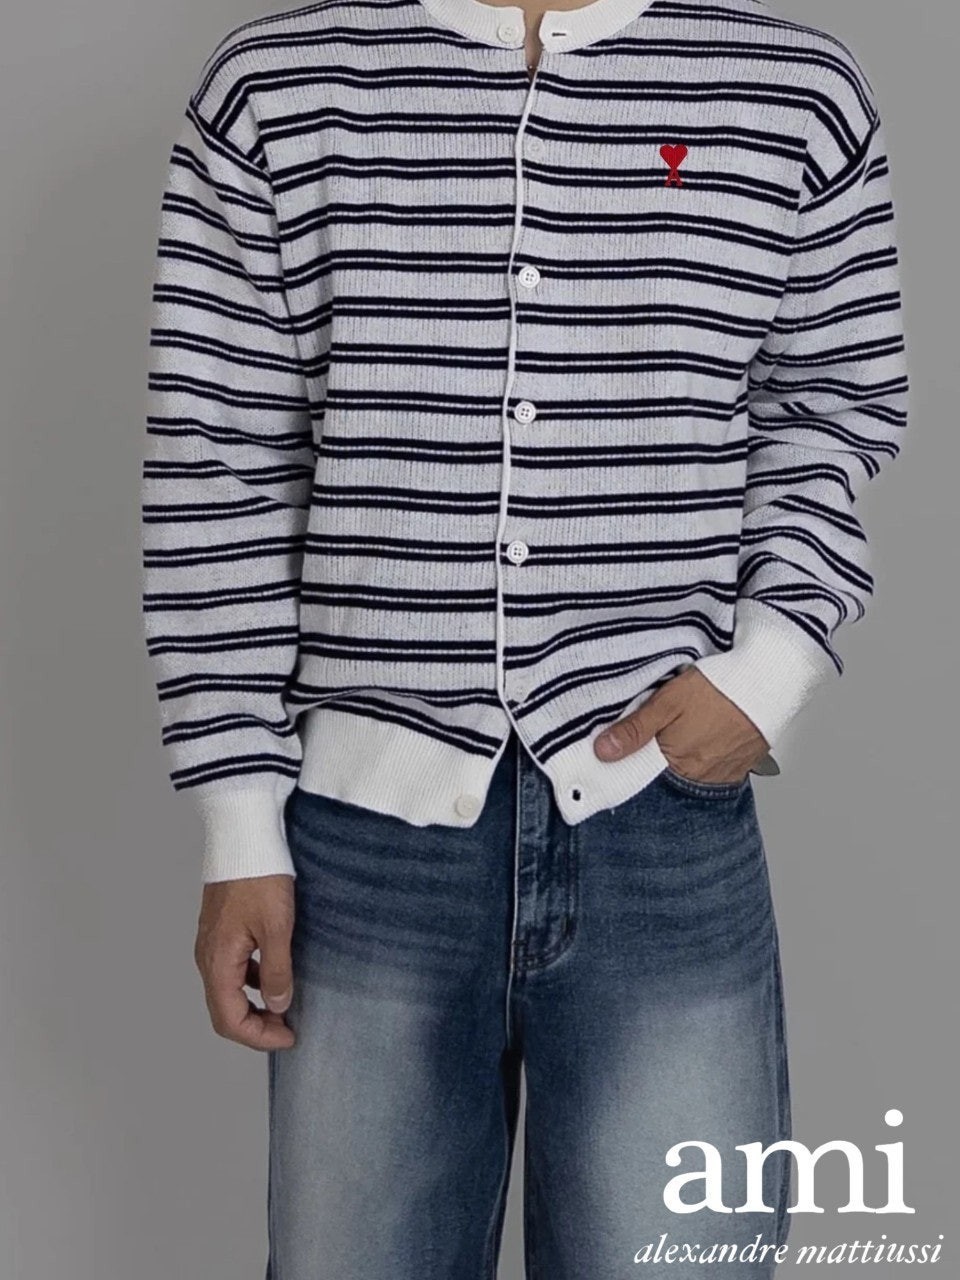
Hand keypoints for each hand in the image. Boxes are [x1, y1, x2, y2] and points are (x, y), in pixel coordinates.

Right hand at [194, 875, 296, 1050]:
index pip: (229, 1020)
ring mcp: (211, 944)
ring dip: (253, 1006)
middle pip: (224, 1011)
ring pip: (227, 992)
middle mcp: (207, 957)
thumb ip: (277, 971)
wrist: (242, 837)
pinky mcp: (220, 932)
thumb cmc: (259, 877)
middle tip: (287, 1028)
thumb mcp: (277, 928)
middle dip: (255, 1027)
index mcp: (218, 962)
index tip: (289, 1037)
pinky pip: (231, 970)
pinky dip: (251, 983)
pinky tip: (273, 974)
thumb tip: (279, 1005)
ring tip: (285, 1004)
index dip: (259, 1037)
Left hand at [592, 667, 767, 783]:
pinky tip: (705, 731)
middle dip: (656, 754)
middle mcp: (701, 776)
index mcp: (678, 764)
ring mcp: (724, 773)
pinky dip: (705, 752)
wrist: (772, 679)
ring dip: (682, 752)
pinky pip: (714, 766)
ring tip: (687, 725)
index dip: (629, 758)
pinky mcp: (742, 764)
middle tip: (660, 726)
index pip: (641, 773)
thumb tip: (603, 752)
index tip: (617, 747)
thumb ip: (635, 729)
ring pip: (690, 769)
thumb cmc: (723, 688)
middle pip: (666, 772)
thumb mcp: (668, 702)